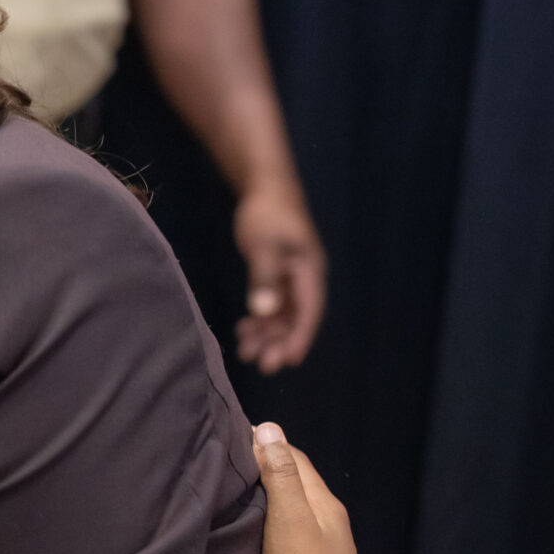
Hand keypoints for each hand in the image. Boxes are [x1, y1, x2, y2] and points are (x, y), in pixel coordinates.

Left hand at [233, 180, 326, 373]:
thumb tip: (265, 311)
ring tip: (244, 352)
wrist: (264, 188)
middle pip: (296, 319)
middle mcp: (304, 280)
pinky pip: (271, 305)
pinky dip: (259, 319)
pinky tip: (243, 331)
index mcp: (310, 272)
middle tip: (262, 365)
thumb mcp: (264, 245)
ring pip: (282, 315)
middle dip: (280, 342)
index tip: (290, 360)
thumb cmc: (268, 213)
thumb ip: (264, 278)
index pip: (309, 311)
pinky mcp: (277, 276)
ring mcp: (291, 279)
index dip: (300, 337)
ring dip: (266, 334)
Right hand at [254, 423, 372, 553]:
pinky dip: (296, 543)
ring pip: (313, 527)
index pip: (300, 463)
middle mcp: (338, 534)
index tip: (242, 436)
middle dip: (281, 477)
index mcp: (328, 510)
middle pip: (308, 494)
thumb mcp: (289, 519)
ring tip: (260, 510)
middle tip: (244, 468)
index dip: (272, 446)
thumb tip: (270, 427)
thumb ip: (280, 475)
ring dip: (290, 513)